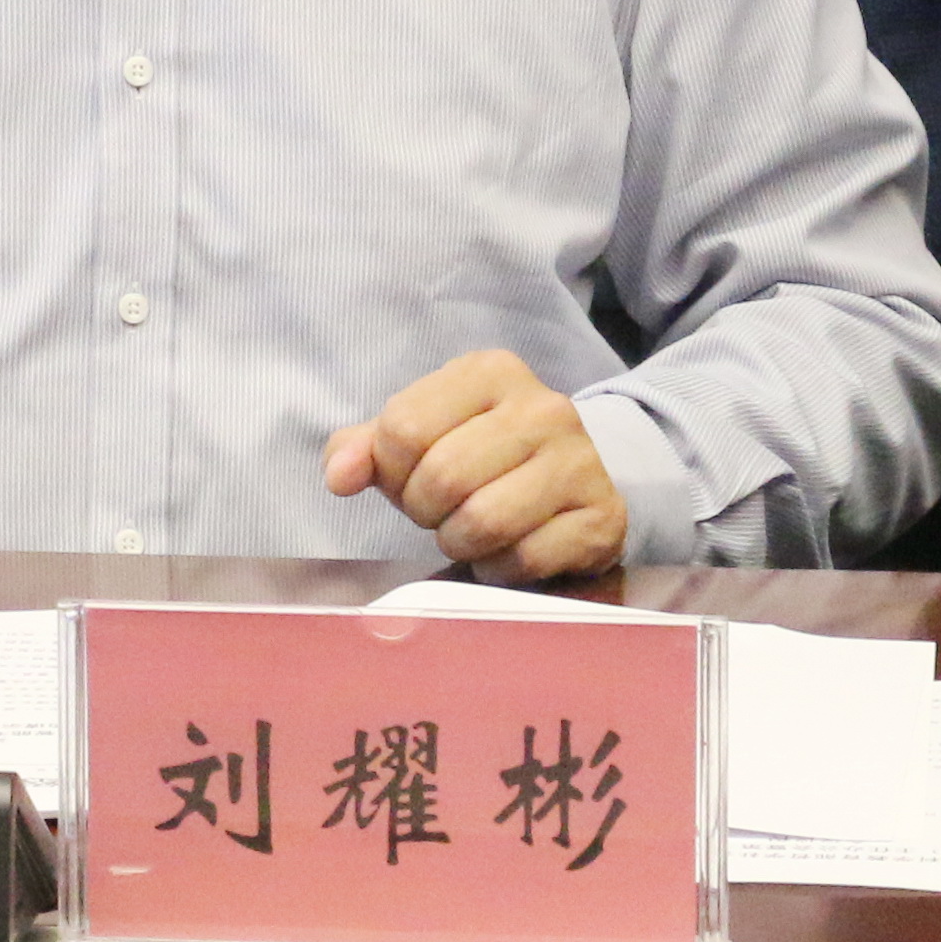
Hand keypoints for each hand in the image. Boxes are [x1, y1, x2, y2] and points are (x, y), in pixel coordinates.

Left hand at [323, 349, 626, 581]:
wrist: (577, 481)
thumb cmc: (479, 457)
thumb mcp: (421, 436)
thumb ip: (365, 448)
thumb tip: (339, 476)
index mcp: (490, 372)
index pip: (404, 427)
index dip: (392, 471)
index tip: (410, 479)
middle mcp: (543, 406)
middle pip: (442, 476)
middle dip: (425, 510)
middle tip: (440, 512)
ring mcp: (579, 460)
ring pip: (483, 521)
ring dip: (459, 543)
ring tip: (469, 531)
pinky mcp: (601, 517)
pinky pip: (523, 559)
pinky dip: (499, 569)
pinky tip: (507, 552)